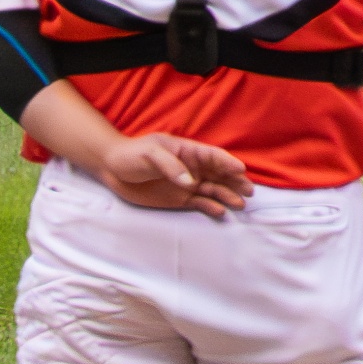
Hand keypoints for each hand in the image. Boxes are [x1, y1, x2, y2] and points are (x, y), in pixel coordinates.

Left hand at [96, 132, 253, 217]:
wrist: (113, 169)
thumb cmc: (133, 154)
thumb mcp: (151, 153)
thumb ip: (171, 166)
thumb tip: (191, 182)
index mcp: (188, 151)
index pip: (213, 156)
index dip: (228, 162)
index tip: (241, 170)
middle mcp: (192, 168)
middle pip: (220, 174)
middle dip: (235, 181)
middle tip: (249, 191)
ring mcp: (187, 184)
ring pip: (214, 189)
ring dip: (227, 195)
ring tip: (240, 204)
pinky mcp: (179, 199)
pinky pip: (200, 203)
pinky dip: (211, 207)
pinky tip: (220, 212)